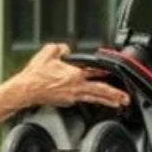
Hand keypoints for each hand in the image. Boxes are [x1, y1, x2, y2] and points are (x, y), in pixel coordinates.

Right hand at [14, 43, 128, 110]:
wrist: (25, 90)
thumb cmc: (35, 74)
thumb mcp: (48, 52)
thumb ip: (61, 48)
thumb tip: (66, 49)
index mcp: (74, 74)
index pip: (95, 71)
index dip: (107, 71)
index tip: (117, 73)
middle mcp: (76, 87)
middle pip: (100, 91)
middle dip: (115, 95)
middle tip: (125, 98)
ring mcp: (72, 97)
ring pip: (94, 99)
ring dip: (107, 101)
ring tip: (118, 104)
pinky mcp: (66, 102)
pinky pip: (82, 100)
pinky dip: (91, 100)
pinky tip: (95, 100)